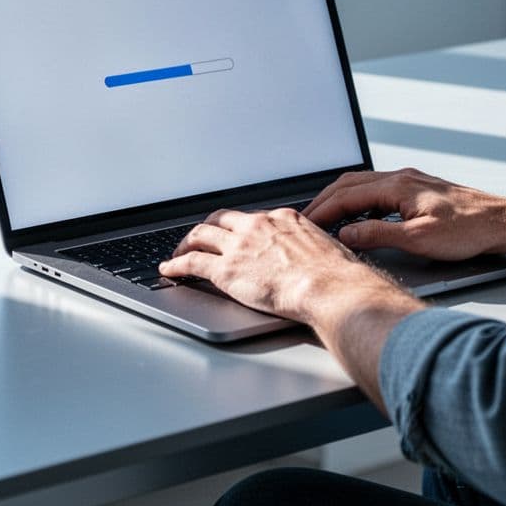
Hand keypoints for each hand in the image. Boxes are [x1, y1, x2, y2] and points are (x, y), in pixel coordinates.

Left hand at [158, 207, 413, 324]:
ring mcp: (239, 246)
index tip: (234, 235)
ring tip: (178, 252)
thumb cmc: (336, 276)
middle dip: (207, 228)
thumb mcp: (326, 249)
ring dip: (186, 243)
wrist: (329, 287)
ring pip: (201, 235)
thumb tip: (314, 261)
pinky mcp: (226, 269)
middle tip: (199, 238)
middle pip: (221, 219)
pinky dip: (176, 265)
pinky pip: (191, 262)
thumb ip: (310, 249)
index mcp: (283, 219)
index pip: (252, 218)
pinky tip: (169, 270)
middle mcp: (257, 226)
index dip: (239, 228)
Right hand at [302, 168, 505, 260]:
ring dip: (340, 199)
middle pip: (349, 183)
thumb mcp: (419, 239)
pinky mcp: (418, 189)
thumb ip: (379, 235)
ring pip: (362, 183)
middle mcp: (401, 177)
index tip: (306, 225)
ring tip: (325, 217)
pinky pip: (377, 188)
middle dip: (324, 201)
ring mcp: (410, 181)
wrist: (502, 222)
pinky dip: (358, 199)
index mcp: (398, 186)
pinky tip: (358, 214)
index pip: (347, 196)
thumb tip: (346, 235)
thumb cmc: (469, 230)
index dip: (322, 211)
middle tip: (306, 219)